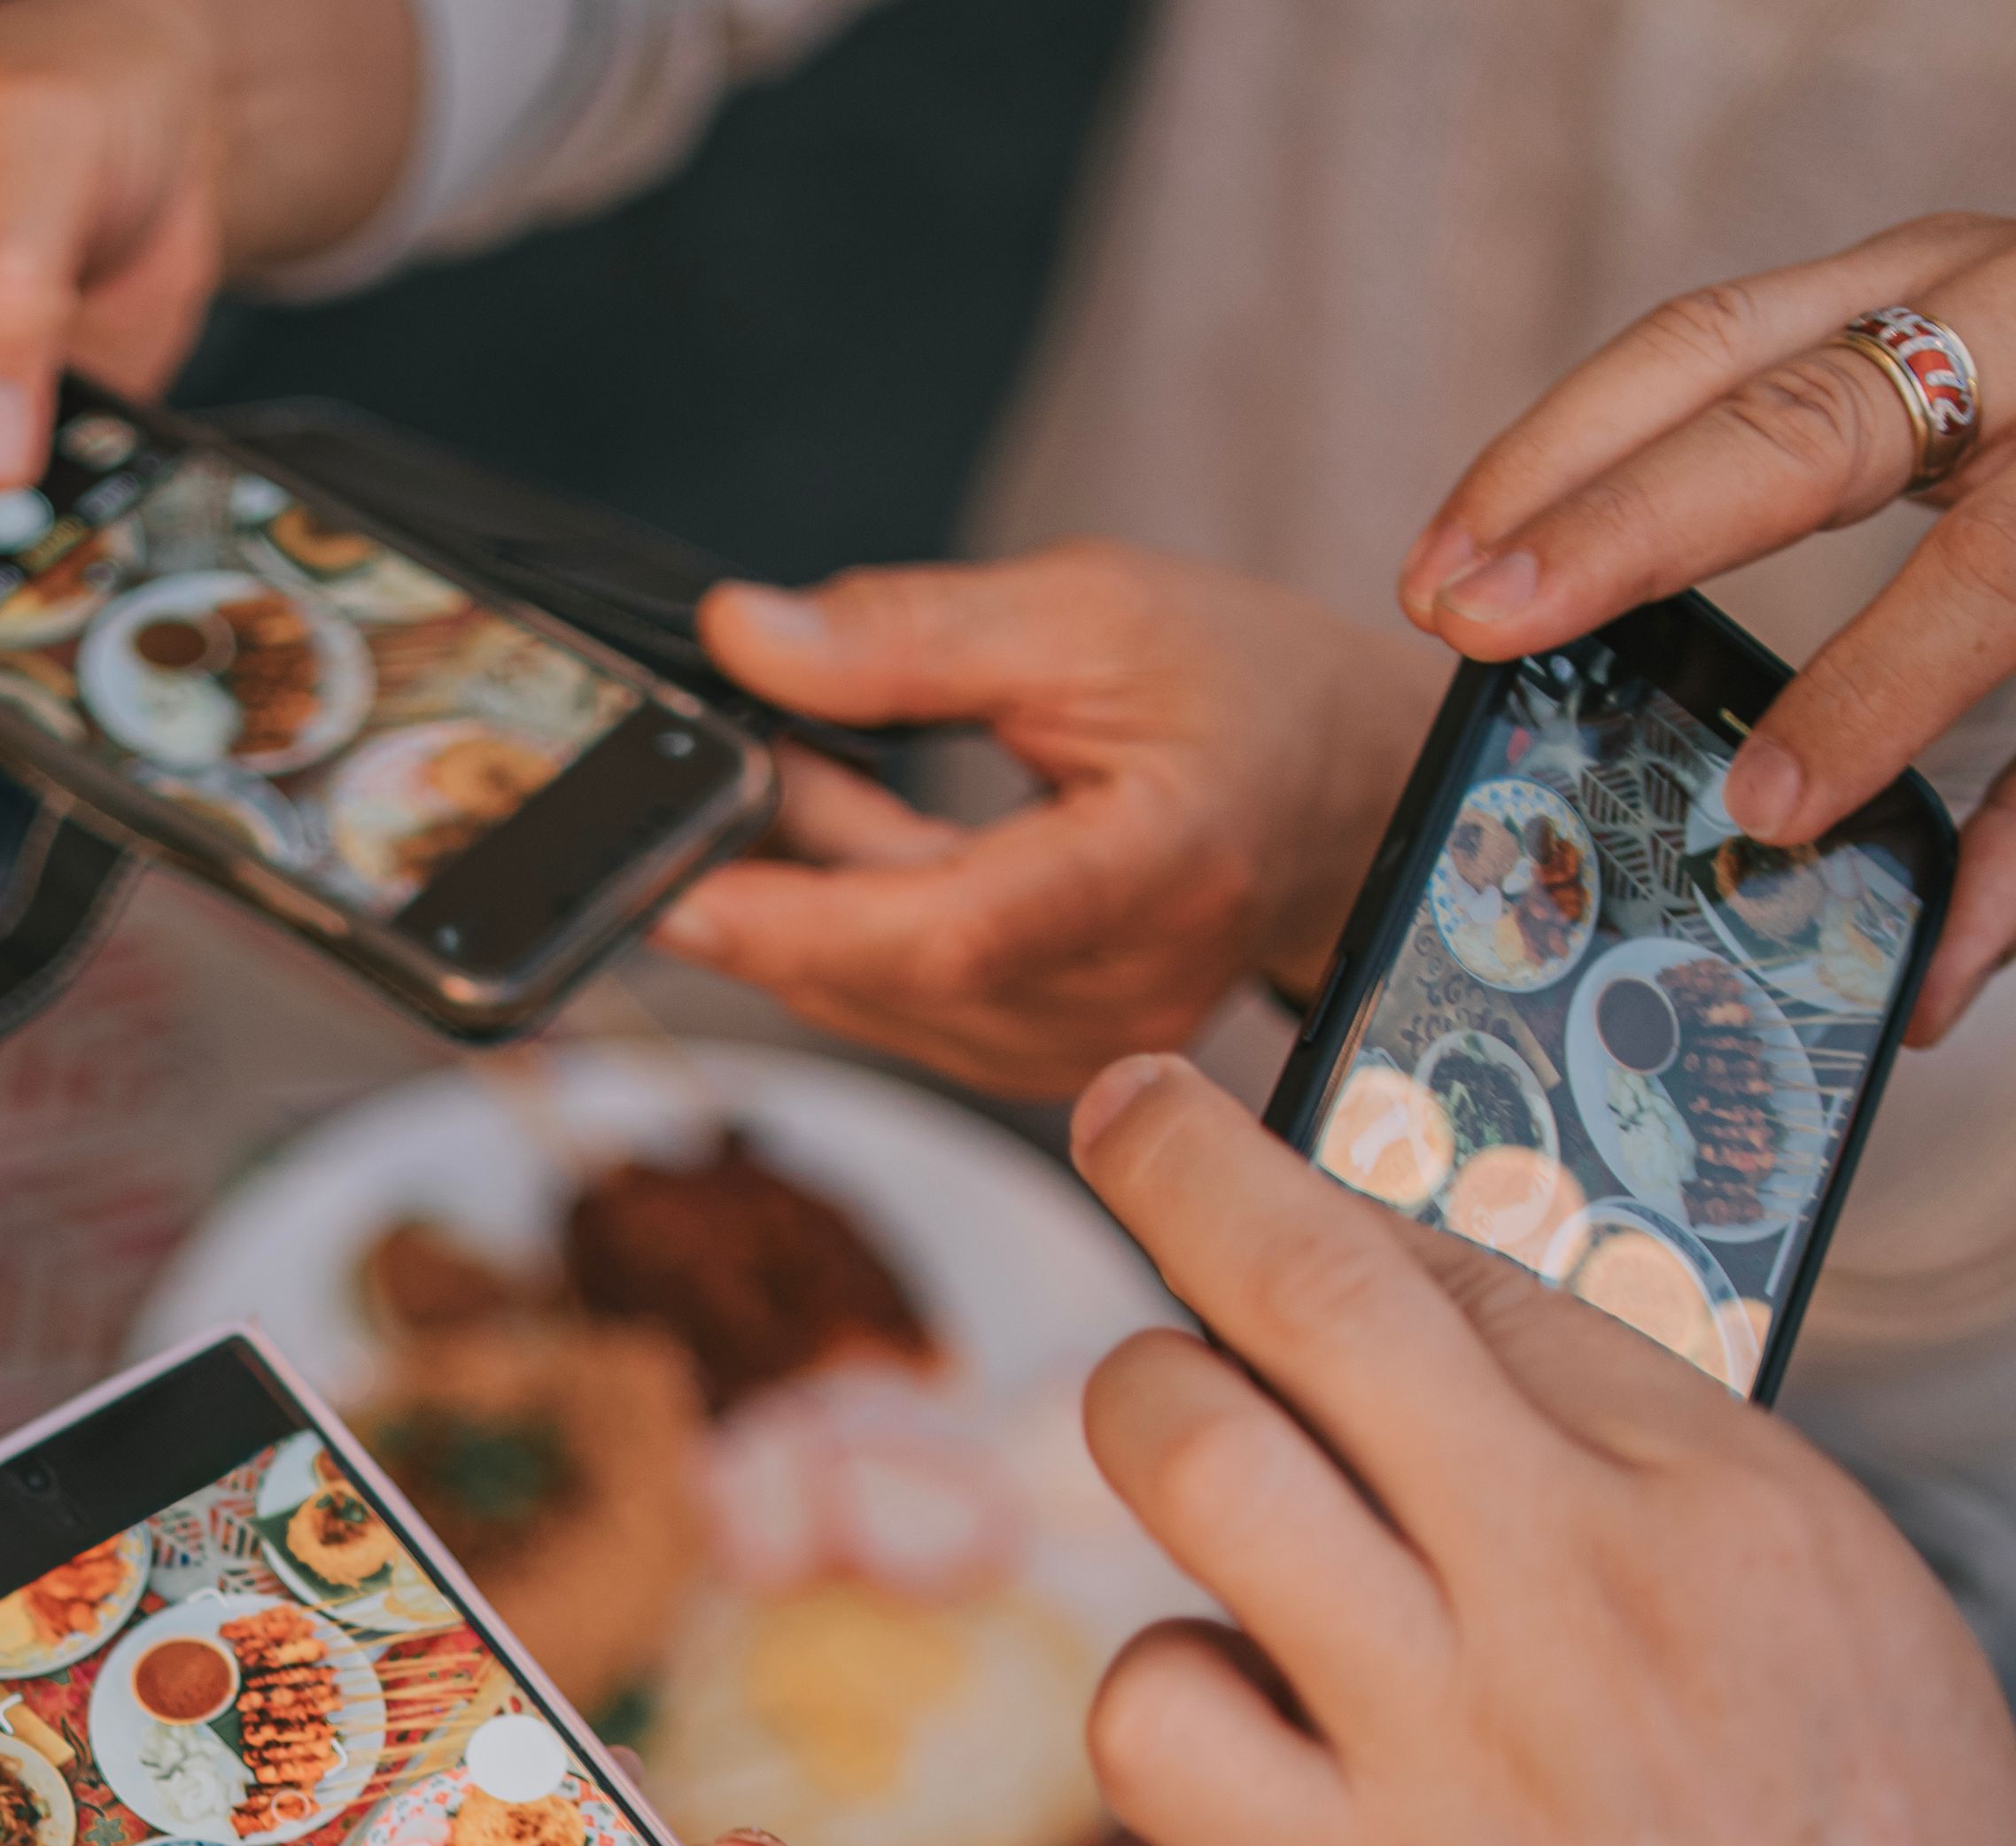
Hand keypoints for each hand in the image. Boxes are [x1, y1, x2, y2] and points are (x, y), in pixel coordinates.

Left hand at [651, 547, 1451, 1097]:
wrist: (1343, 790)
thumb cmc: (1243, 688)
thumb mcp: (1089, 610)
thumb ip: (906, 634)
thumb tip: (743, 639)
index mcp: (1158, 873)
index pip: (951, 934)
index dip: (798, 918)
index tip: (672, 885)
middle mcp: (1120, 995)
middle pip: (885, 969)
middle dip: (777, 869)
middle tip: (729, 757)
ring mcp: (1083, 1051)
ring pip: (872, 998)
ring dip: (811, 893)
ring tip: (819, 772)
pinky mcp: (1045, 1064)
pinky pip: (898, 1009)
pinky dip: (852, 927)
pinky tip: (861, 841)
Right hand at [1397, 207, 2015, 1034]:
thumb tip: (1931, 992)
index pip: (2011, 556)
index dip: (1878, 687)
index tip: (1759, 811)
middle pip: (1821, 407)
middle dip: (1630, 525)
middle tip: (1481, 627)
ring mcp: (1966, 251)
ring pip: (1722, 334)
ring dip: (1555, 461)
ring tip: (1438, 580)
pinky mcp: (1881, 256)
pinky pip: (1703, 329)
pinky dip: (1576, 428)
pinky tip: (1487, 522)